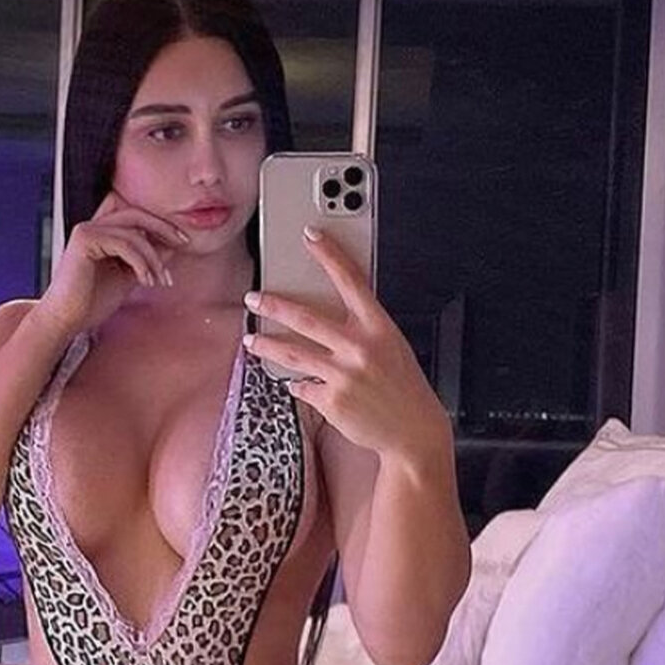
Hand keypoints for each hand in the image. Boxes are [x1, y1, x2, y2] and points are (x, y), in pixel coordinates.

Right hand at [36, 190, 188, 334]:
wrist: (67, 320)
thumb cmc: (92, 302)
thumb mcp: (128, 277)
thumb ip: (146, 260)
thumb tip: (171, 246)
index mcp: (101, 232)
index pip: (136, 217)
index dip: (160, 224)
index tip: (182, 242)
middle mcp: (92, 226)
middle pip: (136, 215)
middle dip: (163, 228)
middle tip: (184, 243)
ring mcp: (86, 230)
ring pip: (133, 233)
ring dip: (153, 257)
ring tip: (160, 280)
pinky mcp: (84, 240)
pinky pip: (124, 244)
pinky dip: (140, 262)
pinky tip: (145, 280)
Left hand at [242, 226, 452, 471]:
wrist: (413, 430)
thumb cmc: (402, 385)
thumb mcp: (391, 346)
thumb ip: (363, 328)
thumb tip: (330, 313)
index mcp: (379, 326)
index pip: (351, 280)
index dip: (330, 255)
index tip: (311, 235)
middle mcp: (360, 347)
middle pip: (306, 318)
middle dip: (274, 305)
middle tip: (253, 297)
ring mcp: (344, 374)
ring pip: (292, 353)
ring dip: (267, 344)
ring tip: (251, 339)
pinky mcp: (331, 400)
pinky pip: (302, 385)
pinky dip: (298, 383)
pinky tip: (300, 383)